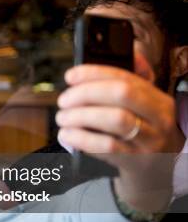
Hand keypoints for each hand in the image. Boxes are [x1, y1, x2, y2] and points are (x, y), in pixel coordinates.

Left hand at [56, 57, 179, 153]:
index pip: (126, 77)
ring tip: (62, 118)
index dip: (94, 73)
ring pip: (114, 119)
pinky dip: (81, 138)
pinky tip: (67, 135)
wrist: (154, 170)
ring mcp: (148, 141)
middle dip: (86, 93)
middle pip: (121, 94)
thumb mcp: (142, 106)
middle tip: (64, 100)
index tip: (70, 76)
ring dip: (80, 116)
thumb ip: (131, 81)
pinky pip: (106, 147)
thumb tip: (128, 52)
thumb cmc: (140, 129)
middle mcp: (158, 118)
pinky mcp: (134, 161)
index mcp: (158, 99)